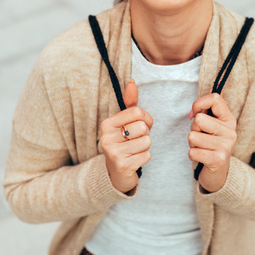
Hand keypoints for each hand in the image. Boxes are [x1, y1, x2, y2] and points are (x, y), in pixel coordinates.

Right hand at [100, 79, 152, 193]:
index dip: (146, 119)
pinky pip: (147, 155)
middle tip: (136, 140)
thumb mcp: (124, 122)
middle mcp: (107, 138)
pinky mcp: (123, 166)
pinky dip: (145, 157)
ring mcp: (113, 153)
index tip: (141, 125)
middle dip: (145, 134)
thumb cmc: (123, 142)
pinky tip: (135, 159)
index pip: (137, 112)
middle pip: (143, 127)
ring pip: (147, 141)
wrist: (115, 173)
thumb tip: (132, 81)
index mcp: (107, 124)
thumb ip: (130, 103)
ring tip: (135, 150)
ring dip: (146, 146)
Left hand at [188, 93, 236, 192]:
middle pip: (199, 119)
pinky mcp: (218, 160)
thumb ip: (204, 113)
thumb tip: (194, 111)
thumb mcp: (210, 127)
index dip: (199, 104)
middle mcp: (231, 131)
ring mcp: (226, 146)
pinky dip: (192, 155)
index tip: (194, 114)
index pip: (215, 98)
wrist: (218, 174)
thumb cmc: (209, 145)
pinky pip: (192, 151)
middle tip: (201, 138)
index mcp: (229, 119)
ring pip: (193, 136)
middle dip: (193, 129)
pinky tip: (202, 158)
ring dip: (192, 144)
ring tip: (202, 148)